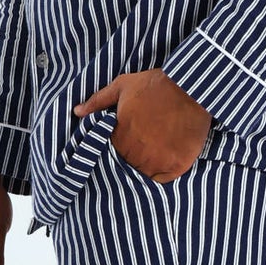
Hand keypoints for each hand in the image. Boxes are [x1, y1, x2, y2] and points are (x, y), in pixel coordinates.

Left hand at [74, 69, 211, 181]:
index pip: (113, 151)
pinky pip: (163, 179)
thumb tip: (77, 112)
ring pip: (145, 173)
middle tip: (147, 139)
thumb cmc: (154, 85)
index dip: (122, 143)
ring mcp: (157, 161)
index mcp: (119, 138)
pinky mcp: (177, 165)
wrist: (189, 87)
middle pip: (129, 163)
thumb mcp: (122, 86)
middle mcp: (136, 153)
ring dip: (148, 164)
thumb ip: (97, 101)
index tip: (132, 134)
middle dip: (134, 154)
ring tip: (157, 147)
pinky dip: (163, 172)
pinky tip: (167, 157)